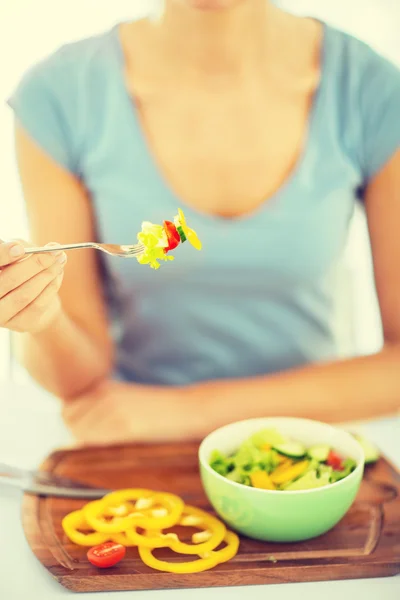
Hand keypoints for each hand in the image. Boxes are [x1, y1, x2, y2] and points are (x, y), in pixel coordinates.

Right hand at [0, 240, 66, 332]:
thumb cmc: (24, 272)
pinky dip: (51, 288)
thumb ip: (30, 249)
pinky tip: (58, 275)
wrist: (34, 301)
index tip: (20, 248)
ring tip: (59, 261)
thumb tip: (52, 247)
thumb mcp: (22, 255)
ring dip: (46, 275)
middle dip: (34, 264)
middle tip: (53, 253)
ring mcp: (1, 314)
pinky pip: (37, 305)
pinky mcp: (18, 324)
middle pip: (9, 280)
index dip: (3, 255)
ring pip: (24, 294)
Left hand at [62, 380, 201, 445]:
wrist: (188, 408)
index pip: (68, 409)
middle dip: (77, 435)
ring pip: (80, 433)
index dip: (73, 424)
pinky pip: (97, 440)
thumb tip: (78, 435)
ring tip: (111, 445)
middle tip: (98, 443)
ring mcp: (114, 410)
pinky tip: (116, 447)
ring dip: (88, 443)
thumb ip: (103, 410)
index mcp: (105, 387)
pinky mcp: (125, 426)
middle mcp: (105, 395)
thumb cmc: (161, 409)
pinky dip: (98, 448)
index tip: (87, 433)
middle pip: (70, 421)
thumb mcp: (127, 400)